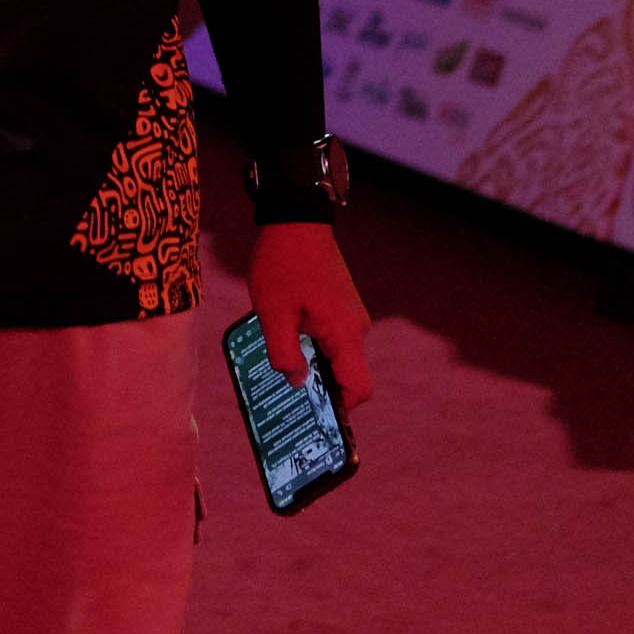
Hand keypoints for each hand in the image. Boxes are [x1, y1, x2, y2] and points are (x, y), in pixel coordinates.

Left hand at [248, 221, 373, 408]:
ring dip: (314, 364)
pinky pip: (333, 336)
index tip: (314, 415)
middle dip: (320, 388)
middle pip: (347, 375)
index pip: (359, 389)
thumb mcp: (273, 314)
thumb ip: (285, 354)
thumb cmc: (284, 264)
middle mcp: (356, 328)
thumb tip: (297, 383)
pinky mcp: (341, 304)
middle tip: (288, 397)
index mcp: (345, 334)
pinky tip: (287, 341)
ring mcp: (351, 314)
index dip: (339, 408)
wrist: (297, 218)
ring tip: (281, 367)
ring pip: (338, 355)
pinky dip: (314, 345)